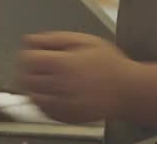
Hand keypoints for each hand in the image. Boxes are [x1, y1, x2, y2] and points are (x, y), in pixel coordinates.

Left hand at [16, 31, 134, 122]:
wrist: (130, 90)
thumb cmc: (110, 63)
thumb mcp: (84, 41)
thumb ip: (54, 38)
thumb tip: (30, 39)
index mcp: (63, 63)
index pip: (27, 59)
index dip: (26, 54)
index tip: (32, 53)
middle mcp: (60, 85)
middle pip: (26, 78)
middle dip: (27, 71)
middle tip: (37, 66)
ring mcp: (63, 103)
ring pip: (32, 96)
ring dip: (33, 86)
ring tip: (45, 79)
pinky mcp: (67, 117)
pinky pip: (43, 110)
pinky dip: (42, 102)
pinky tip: (52, 93)